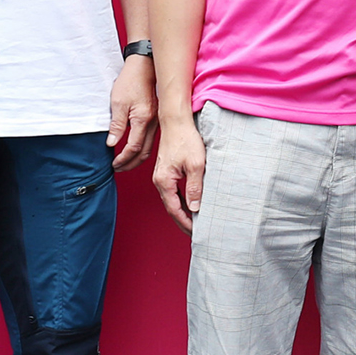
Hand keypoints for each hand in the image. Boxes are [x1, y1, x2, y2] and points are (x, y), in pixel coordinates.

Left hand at [106, 56, 157, 170]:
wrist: (144, 67)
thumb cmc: (131, 81)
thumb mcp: (118, 103)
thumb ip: (116, 125)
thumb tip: (112, 143)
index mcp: (143, 120)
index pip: (134, 147)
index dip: (123, 158)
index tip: (114, 163)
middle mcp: (153, 123)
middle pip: (145, 153)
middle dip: (131, 164)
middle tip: (119, 168)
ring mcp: (157, 122)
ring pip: (150, 148)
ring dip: (138, 158)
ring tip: (126, 162)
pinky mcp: (157, 119)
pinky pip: (152, 139)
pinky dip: (143, 149)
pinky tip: (135, 150)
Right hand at [153, 113, 205, 230]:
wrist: (176, 121)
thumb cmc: (186, 140)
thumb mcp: (196, 165)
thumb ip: (195, 188)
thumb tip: (195, 208)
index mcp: (164, 181)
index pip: (175, 209)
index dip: (186, 222)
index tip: (196, 232)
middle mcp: (160, 181)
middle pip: (171, 207)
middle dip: (183, 221)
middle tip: (195, 233)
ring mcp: (162, 176)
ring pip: (172, 200)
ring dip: (183, 212)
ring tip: (195, 222)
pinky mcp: (166, 171)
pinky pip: (173, 191)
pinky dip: (182, 201)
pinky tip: (191, 205)